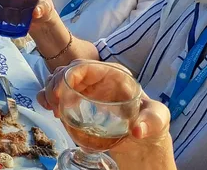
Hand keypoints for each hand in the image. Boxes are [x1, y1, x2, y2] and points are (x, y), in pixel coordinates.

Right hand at [37, 61, 172, 163]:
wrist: (141, 140)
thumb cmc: (150, 123)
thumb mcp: (158, 119)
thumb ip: (152, 121)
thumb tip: (137, 130)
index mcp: (114, 74)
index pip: (86, 66)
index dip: (69, 75)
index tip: (60, 93)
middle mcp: (96, 78)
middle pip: (67, 71)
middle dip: (55, 84)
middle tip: (54, 105)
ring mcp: (85, 90)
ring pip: (58, 81)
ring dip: (48, 91)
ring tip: (52, 108)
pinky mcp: (77, 102)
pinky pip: (57, 95)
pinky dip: (48, 99)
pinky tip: (50, 109)